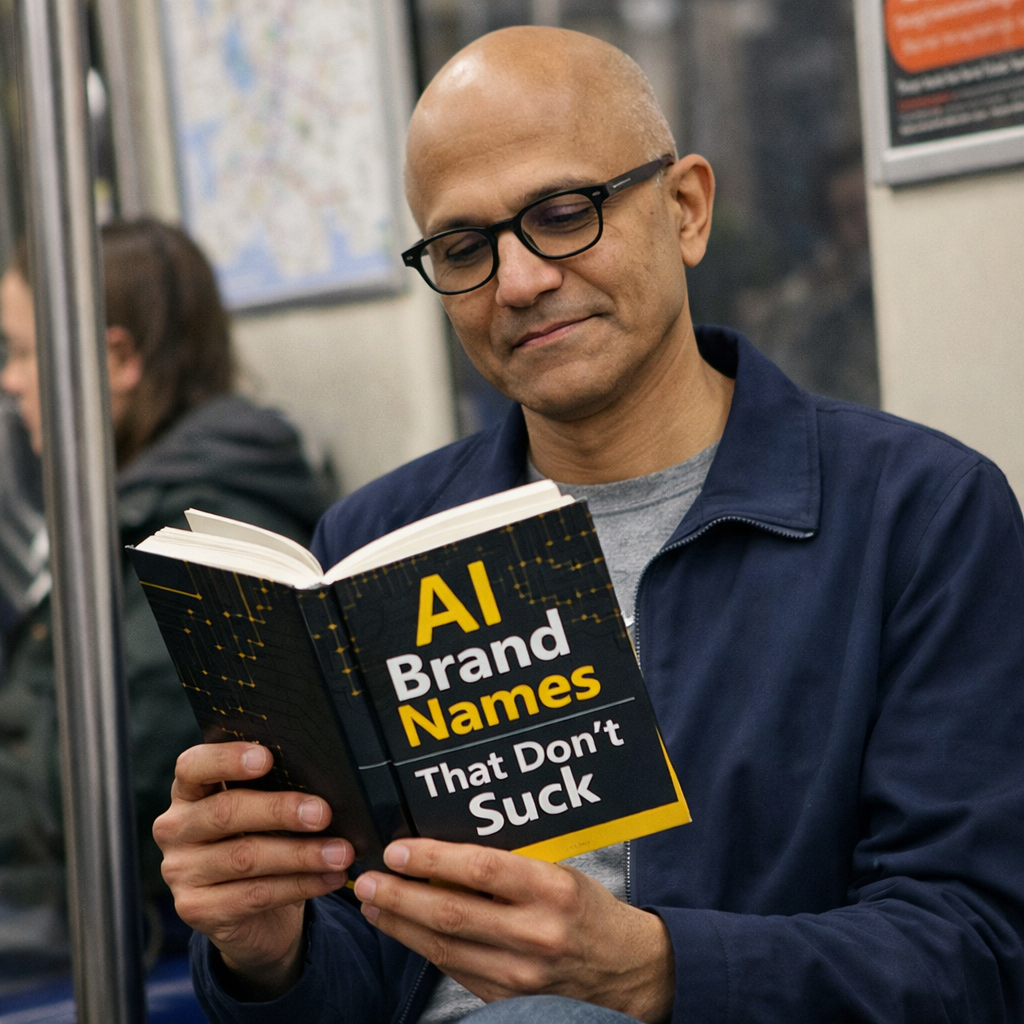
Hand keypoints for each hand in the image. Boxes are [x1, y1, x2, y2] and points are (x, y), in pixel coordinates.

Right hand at [153, 742, 353, 998]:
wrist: (256, 914)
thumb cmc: (264, 840)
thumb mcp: (264, 811)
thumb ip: (277, 788)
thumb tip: (326, 780)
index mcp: (189, 790)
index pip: (193, 766)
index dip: (227, 759)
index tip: (267, 757)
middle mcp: (176, 828)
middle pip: (226, 811)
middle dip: (280, 810)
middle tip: (324, 813)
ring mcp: (181, 872)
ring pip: (245, 857)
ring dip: (301, 854)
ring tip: (341, 852)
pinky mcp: (196, 910)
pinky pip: (255, 895)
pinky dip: (300, 885)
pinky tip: (330, 877)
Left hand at [353, 839, 674, 1022]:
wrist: (626, 970)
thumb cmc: (587, 909)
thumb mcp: (560, 871)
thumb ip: (511, 862)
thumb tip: (447, 846)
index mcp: (552, 890)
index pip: (481, 868)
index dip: (433, 857)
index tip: (397, 849)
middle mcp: (535, 934)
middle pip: (451, 913)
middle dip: (399, 895)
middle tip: (366, 879)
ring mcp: (520, 975)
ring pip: (443, 948)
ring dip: (400, 924)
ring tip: (371, 903)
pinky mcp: (508, 999)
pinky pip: (454, 970)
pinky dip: (422, 948)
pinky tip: (404, 930)